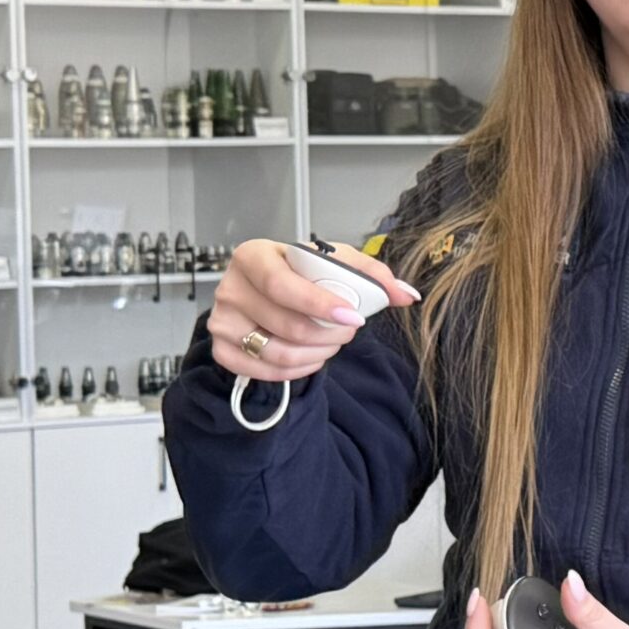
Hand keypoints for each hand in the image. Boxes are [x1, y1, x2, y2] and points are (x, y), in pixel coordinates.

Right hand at [208, 239, 420, 382]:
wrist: (265, 290)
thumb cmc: (299, 272)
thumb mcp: (334, 262)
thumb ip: (372, 274)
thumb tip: (407, 295)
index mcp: (253, 256)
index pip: (282, 285)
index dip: (319, 304)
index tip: (353, 317)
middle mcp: (230, 288)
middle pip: (286, 324)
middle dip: (330, 334)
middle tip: (350, 329)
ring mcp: (222, 321)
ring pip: (278, 352)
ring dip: (318, 353)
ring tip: (333, 342)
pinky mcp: (222, 350)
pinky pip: (266, 372)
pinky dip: (299, 369)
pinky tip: (314, 356)